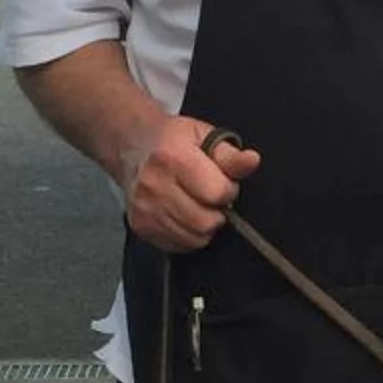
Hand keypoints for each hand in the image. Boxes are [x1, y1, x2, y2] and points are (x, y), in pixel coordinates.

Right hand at [121, 115, 259, 252]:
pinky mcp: (141, 226)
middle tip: (210, 197)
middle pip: (205, 222)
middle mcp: (154, 185)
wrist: (131, 147)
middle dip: (216, 212)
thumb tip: (252, 161)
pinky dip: (188, 234)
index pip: (216, 193)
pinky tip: (183, 215)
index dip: (227, 190)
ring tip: (196, 204)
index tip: (221, 182)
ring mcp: (145, 209)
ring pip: (194, 238)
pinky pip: (179, 245)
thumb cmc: (172, 141)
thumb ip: (230, 155)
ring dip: (203, 226)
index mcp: (172, 158)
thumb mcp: (204, 136)